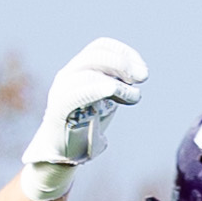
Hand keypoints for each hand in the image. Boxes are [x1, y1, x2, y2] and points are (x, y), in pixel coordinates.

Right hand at [21, 38, 146, 199]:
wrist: (63, 154)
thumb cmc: (86, 127)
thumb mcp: (105, 101)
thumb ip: (116, 85)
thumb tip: (139, 73)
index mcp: (78, 69)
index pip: (100, 46)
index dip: (123, 52)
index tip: (141, 68)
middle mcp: (68, 74)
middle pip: (96, 55)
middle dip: (123, 63)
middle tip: (143, 77)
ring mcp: (61, 90)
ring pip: (89, 73)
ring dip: (118, 83)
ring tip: (135, 96)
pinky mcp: (59, 109)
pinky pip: (77, 93)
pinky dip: (98, 89)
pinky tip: (114, 92)